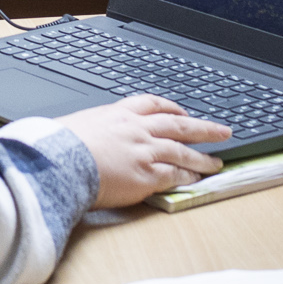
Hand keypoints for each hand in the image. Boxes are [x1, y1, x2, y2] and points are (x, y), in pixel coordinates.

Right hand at [58, 95, 231, 207]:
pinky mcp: (147, 175)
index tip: (182, 111)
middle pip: (178, 124)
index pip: (152, 104)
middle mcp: (136, 129)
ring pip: (182, 151)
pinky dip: (188, 176)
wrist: (59, 161)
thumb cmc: (59, 145)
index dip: (171, 107)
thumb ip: (94, 128)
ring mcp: (144, 151)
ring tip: (217, 162)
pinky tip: (197, 179)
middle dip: (203, 128)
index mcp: (118, 114)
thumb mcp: (77, 124)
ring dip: (202, 157)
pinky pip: (174, 174)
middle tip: (222, 131)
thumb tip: (90, 135)